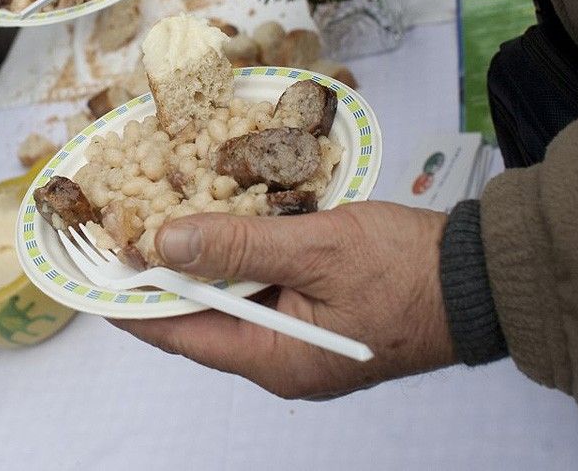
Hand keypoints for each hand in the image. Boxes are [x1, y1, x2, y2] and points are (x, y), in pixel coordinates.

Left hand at [109, 201, 455, 398]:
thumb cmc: (408, 269)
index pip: (180, 334)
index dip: (133, 303)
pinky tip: (226, 221)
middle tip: (127, 231)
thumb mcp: (317, 247)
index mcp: (276, 360)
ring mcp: (301, 339)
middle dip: (165, 275)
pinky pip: (263, 288)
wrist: (480, 278)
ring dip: (203, 260)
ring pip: (231, 299)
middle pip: (201, 317)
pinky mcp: (317, 314)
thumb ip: (239, 244)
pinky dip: (240, 256)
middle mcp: (281, 358)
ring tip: (165, 218)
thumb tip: (167, 241)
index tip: (97, 273)